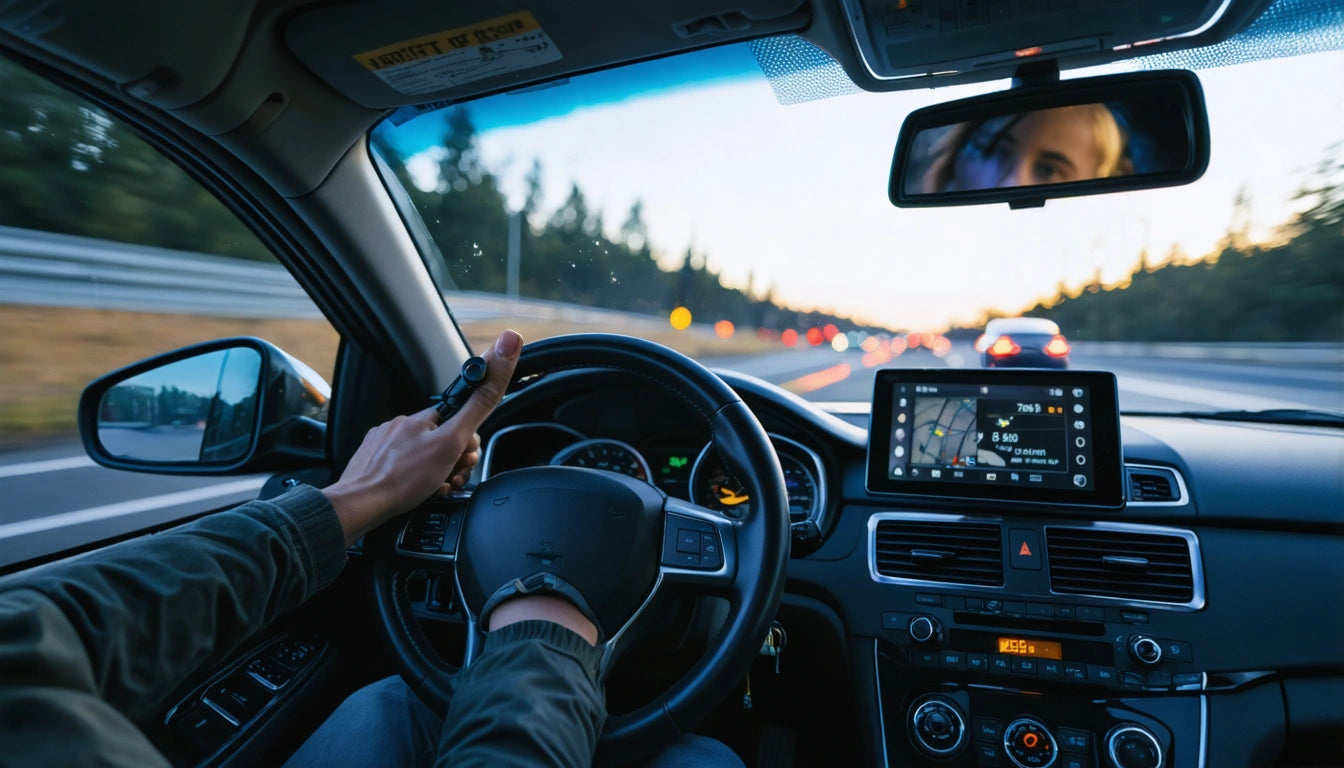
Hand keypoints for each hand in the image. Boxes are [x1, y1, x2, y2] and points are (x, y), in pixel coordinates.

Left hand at [323, 330, 522, 545]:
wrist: (361, 505)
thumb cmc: (403, 478)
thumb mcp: (451, 442)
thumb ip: (478, 406)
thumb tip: (502, 352)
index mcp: (421, 419)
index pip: (458, 420)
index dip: (468, 441)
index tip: (465, 454)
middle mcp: (401, 427)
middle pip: (442, 442)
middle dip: (454, 462)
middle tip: (450, 477)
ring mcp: (384, 446)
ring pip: (424, 459)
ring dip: (437, 475)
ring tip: (433, 488)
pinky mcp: (374, 465)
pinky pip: (405, 471)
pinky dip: (416, 483)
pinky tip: (418, 492)